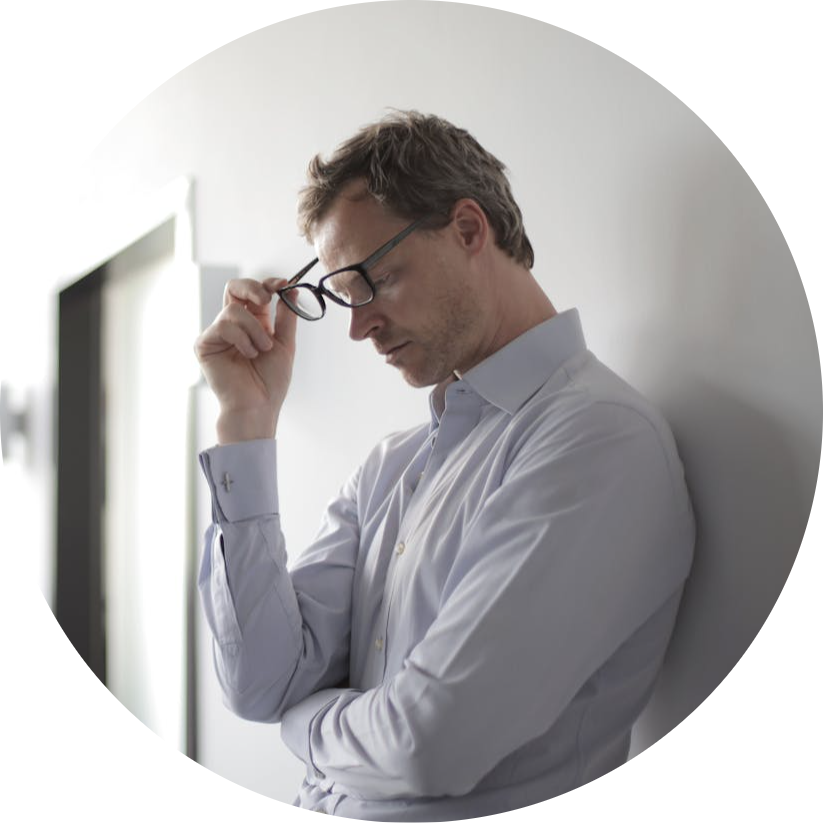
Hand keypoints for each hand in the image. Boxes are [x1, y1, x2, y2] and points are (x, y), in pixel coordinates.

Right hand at [194, 277, 297, 441]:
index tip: (283, 285)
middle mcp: (234, 325)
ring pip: (233, 310)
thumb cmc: (270, 381)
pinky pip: (223, 326)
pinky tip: (248, 355)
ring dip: (254, 329)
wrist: (258, 405)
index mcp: (254, 323)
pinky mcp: (205, 344)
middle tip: (266, 299)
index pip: (255, 293)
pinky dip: (241, 339)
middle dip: (252, 288)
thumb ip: (286, 316)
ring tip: (261, 350)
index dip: (268, 284)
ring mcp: (218, 334)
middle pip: (234, 288)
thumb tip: (292, 289)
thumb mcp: (285, 343)